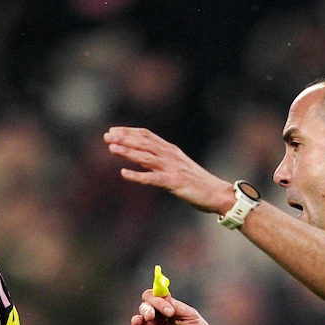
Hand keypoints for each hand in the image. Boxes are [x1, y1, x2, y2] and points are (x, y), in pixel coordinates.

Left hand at [103, 126, 236, 214]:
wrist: (217, 193)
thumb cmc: (198, 183)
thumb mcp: (178, 166)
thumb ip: (160, 161)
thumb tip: (141, 159)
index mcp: (171, 150)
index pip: (147, 135)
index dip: (129, 131)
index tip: (113, 130)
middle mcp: (170, 155)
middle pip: (143, 142)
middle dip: (124, 138)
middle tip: (107, 136)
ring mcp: (172, 168)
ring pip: (145, 157)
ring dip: (127, 152)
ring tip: (111, 148)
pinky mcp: (173, 182)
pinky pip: (152, 178)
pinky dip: (137, 176)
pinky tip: (124, 173)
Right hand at [131, 292, 211, 324]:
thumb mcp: (190, 315)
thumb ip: (176, 306)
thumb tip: (164, 296)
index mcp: (166, 306)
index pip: (154, 296)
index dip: (157, 299)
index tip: (168, 309)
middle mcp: (157, 316)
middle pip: (144, 306)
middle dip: (147, 309)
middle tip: (152, 315)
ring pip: (139, 320)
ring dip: (138, 319)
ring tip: (142, 321)